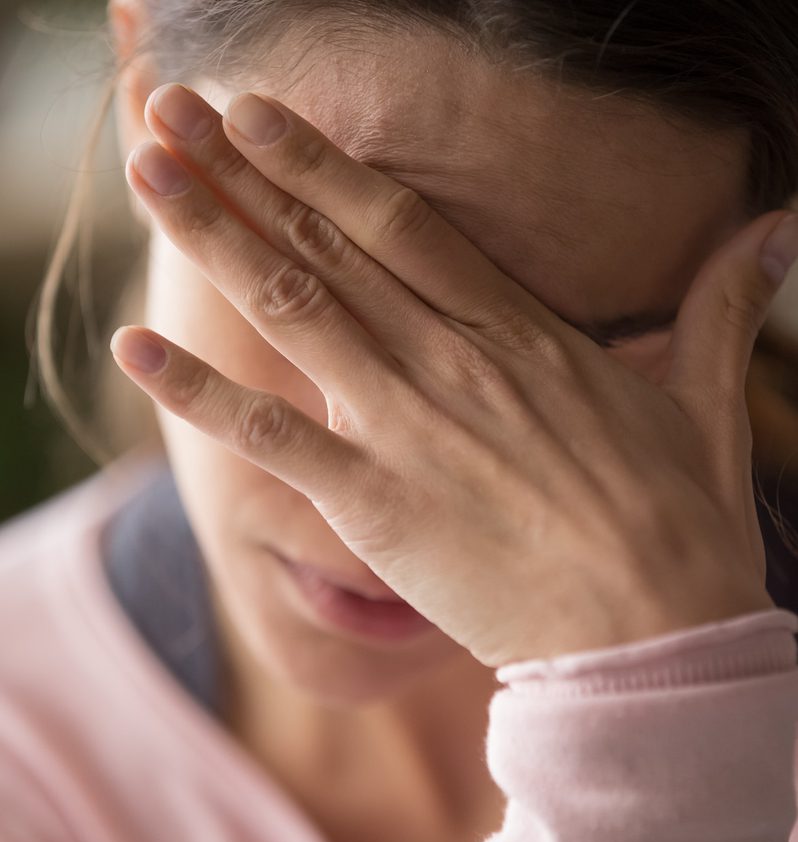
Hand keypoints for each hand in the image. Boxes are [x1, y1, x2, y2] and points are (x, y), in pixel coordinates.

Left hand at [111, 82, 788, 667]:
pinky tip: (132, 347)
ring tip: (149, 175)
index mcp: (520, 335)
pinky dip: (196, 392)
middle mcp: (451, 363)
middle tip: (173, 114)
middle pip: (328, 249)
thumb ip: (720, 311)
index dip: (325, 166)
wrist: (651, 635)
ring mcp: (406, 429)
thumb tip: (776, 231)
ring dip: (212, 238)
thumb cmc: (676, 523)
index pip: (403, 226)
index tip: (264, 117)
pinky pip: (269, 437)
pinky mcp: (374, 503)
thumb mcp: (704, 401)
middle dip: (245, 175)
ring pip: (292, 312)